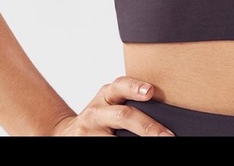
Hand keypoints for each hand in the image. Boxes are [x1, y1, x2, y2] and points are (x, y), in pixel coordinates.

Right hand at [50, 76, 174, 135]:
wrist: (66, 132)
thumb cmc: (100, 115)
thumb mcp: (110, 102)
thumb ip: (130, 102)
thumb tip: (164, 111)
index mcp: (107, 94)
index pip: (121, 86)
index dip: (135, 87)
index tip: (150, 91)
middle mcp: (96, 111)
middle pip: (123, 115)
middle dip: (147, 126)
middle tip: (167, 135)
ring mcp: (89, 130)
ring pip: (114, 138)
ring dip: (135, 140)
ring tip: (156, 142)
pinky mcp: (85, 144)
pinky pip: (106, 146)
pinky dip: (123, 145)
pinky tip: (137, 147)